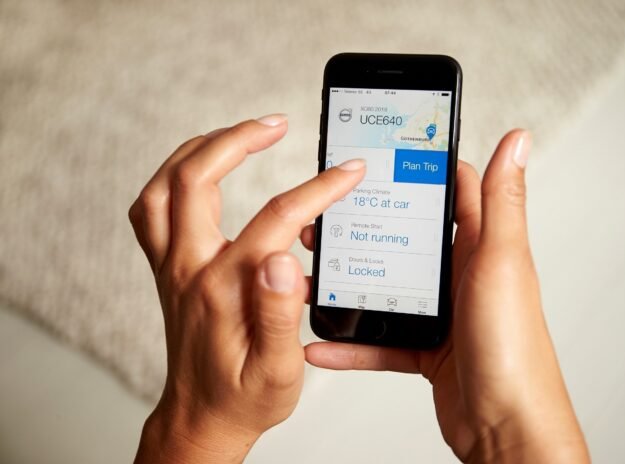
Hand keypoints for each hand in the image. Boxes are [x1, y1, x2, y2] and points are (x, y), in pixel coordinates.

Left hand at [129, 114, 365, 462]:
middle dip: (239, 138)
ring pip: (164, 186)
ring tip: (237, 132)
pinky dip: (175, 175)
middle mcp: (189, 269)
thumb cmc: (244, 396)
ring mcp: (172, 266)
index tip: (348, 173)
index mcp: (224, 289)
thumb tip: (284, 259)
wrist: (203, 418)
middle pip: (197, 179)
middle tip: (276, 124)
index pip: (275, 218)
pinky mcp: (168, 269)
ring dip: (199, 149)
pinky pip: (154, 207)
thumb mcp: (277, 370)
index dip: (318, 189)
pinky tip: (202, 170)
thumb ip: (280, 314)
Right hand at [304, 130, 589, 462]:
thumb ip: (501, 202)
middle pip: (410, 239)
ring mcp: (444, 314)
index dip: (423, 168)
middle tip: (330, 215)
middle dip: (371, 225)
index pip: (454, 192)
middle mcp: (463, 276)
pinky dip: (352, 343)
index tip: (386, 152)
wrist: (507, 428)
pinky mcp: (426, 350)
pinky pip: (381, 341)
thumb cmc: (515, 348)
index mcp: (483, 247)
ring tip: (316, 274)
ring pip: (389, 289)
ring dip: (354, 284)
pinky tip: (322, 343)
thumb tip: (517, 140)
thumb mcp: (500, 262)